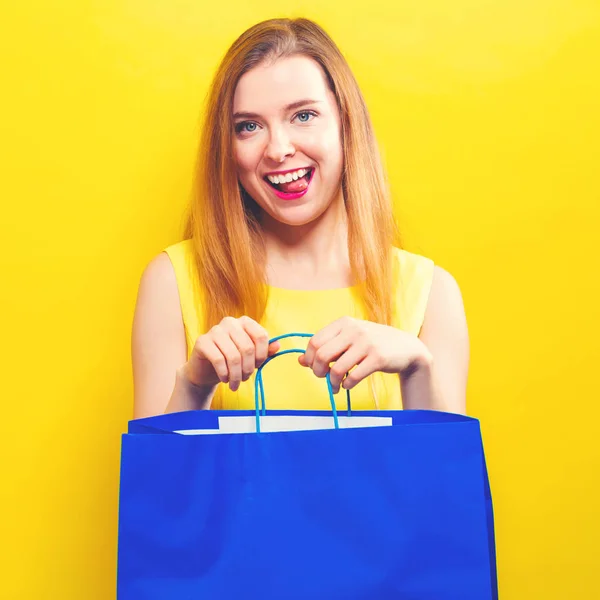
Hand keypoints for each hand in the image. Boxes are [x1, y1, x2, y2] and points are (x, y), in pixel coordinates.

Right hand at [182, 316, 279, 391]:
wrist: (206, 370)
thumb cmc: (232, 361)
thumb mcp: (251, 357)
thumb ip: (265, 351)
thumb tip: (277, 346)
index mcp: (245, 322)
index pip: (261, 336)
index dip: (262, 355)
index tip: (258, 366)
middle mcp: (230, 322)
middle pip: (247, 348)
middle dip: (248, 368)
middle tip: (245, 379)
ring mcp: (215, 330)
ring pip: (233, 356)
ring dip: (236, 375)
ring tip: (235, 383)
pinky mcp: (202, 342)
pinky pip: (218, 360)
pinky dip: (224, 374)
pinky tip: (225, 379)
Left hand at [298, 317, 431, 393]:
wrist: (406, 347)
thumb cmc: (371, 344)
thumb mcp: (348, 340)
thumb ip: (325, 348)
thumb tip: (300, 360)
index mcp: (343, 323)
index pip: (314, 341)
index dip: (309, 358)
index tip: (314, 367)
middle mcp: (354, 330)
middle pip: (321, 355)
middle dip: (318, 372)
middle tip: (323, 378)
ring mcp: (366, 343)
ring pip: (336, 369)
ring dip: (332, 383)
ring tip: (336, 387)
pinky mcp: (378, 358)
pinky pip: (353, 377)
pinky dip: (346, 385)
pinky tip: (348, 385)